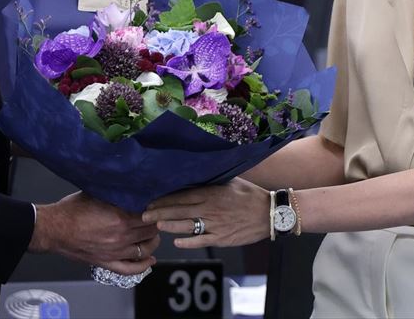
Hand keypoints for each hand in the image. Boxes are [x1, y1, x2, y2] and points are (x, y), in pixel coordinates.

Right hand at [31, 192, 158, 275]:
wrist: (53, 228)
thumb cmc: (71, 210)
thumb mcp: (97, 193)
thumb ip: (117, 194)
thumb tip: (132, 188)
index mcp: (120, 218)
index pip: (151, 215)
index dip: (157, 209)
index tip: (159, 204)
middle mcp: (121, 237)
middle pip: (151, 231)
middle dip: (156, 223)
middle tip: (155, 217)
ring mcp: (115, 252)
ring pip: (145, 249)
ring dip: (152, 241)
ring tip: (152, 234)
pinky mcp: (106, 262)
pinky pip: (130, 269)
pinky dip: (143, 266)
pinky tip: (150, 260)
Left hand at [144, 178, 270, 248]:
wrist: (269, 213)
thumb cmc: (250, 195)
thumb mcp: (231, 181)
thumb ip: (213, 179)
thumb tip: (197, 172)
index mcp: (211, 192)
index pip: (182, 195)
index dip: (164, 199)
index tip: (151, 200)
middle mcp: (210, 208)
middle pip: (179, 211)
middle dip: (159, 212)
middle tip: (143, 215)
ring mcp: (215, 224)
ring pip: (186, 226)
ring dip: (169, 226)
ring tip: (156, 225)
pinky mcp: (221, 238)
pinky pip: (201, 240)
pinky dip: (188, 241)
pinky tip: (176, 241)